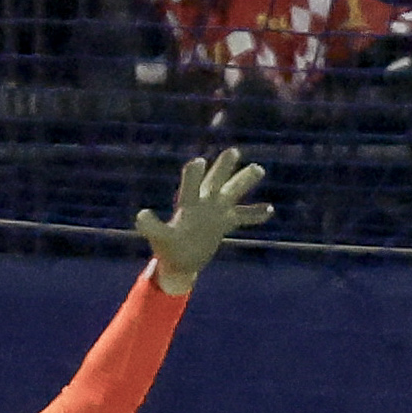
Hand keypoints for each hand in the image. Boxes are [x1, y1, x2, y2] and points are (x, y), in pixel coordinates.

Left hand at [135, 145, 272, 286]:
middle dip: (224, 166)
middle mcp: (203, 203)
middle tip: (234, 151)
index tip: (199, 162)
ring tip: (258, 169)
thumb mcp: (159, 238)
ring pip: (232, 192)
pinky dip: (256, 213)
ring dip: (244, 181)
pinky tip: (270, 209)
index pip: (191, 183)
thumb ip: (151, 227)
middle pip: (215, 180)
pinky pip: (243, 216)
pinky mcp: (224, 223)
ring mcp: (216, 212)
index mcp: (188, 204)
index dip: (194, 173)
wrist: (179, 262)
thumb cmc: (167, 249)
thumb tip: (141, 216)